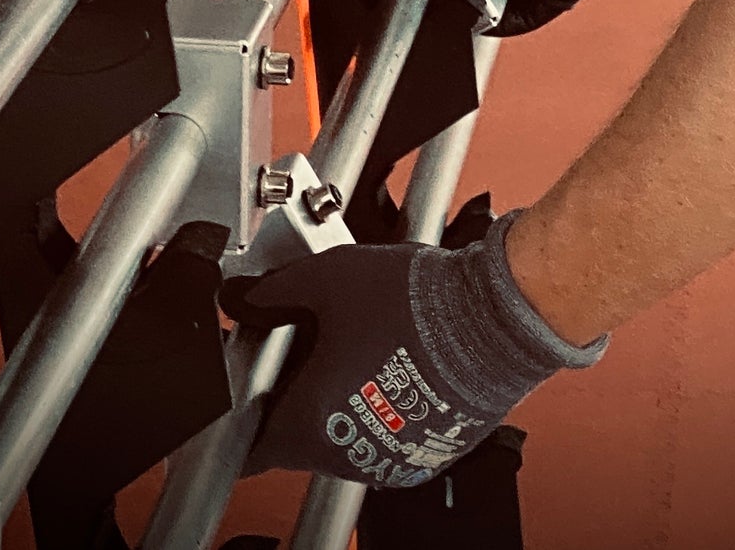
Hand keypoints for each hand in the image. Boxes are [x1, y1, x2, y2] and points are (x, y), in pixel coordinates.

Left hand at [220, 214, 605, 489]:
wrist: (494, 318)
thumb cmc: (417, 305)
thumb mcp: (327, 277)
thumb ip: (272, 290)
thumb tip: (241, 294)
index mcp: (311, 422)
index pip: (249, 448)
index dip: (240, 414)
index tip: (245, 388)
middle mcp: (347, 454)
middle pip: (298, 430)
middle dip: (298, 387)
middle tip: (311, 337)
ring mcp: (389, 457)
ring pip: (342, 430)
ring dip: (340, 393)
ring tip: (359, 339)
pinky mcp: (424, 451)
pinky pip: (384, 432)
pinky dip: (379, 401)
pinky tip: (393, 354)